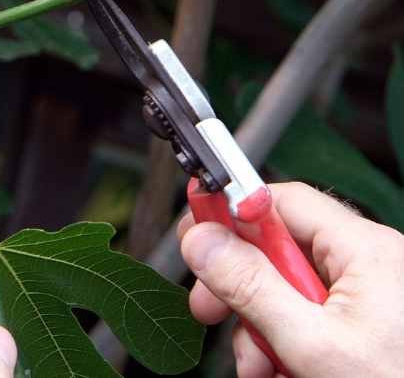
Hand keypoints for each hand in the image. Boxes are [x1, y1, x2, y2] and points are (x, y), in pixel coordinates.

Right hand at [179, 181, 403, 377]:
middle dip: (238, 284)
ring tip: (258, 366)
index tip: (193, 226)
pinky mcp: (361, 325)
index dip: (231, 210)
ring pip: (285, 289)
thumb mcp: (312, 343)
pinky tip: (278, 369)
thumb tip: (203, 241)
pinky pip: (305, 316)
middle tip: (208, 309)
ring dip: (258, 326)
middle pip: (276, 248)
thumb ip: (252, 287)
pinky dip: (282, 342)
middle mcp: (368, 263)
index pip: (282, 200)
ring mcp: (366, 296)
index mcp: (366, 249)